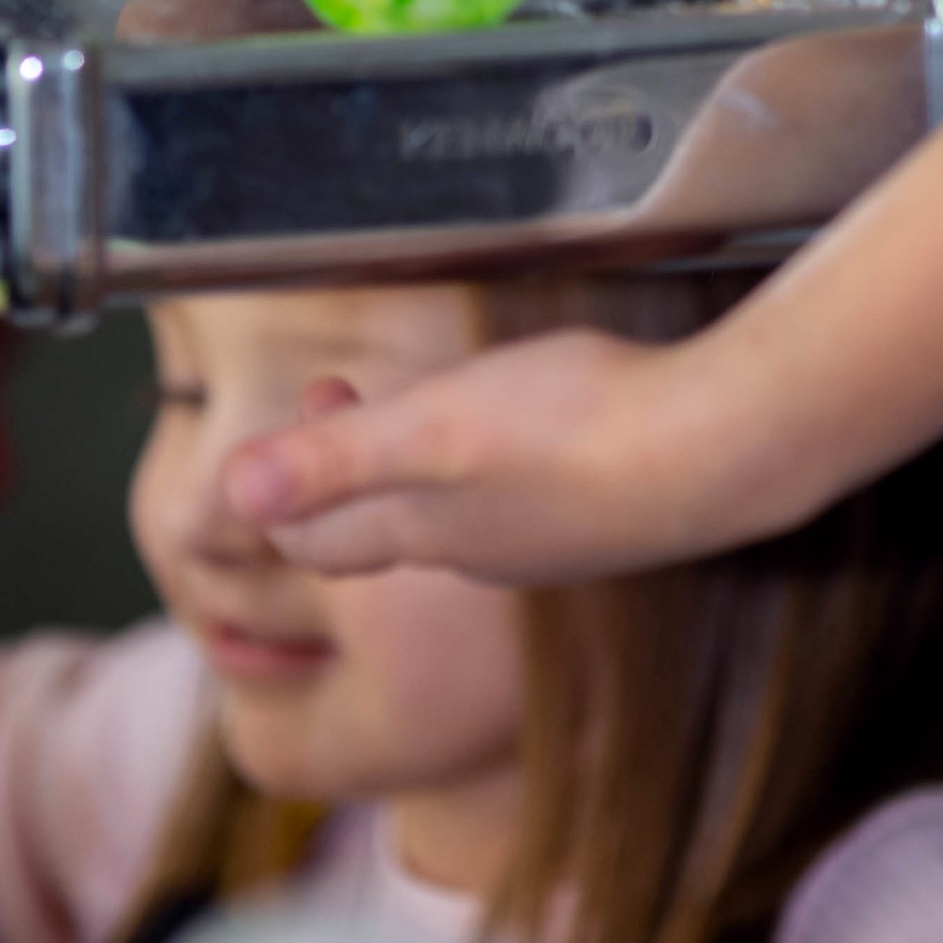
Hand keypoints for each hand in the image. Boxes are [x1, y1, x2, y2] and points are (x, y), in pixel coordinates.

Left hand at [224, 322, 757, 583]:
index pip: (318, 539)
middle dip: (344, 467)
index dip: (281, 491)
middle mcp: (477, 551)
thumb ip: (335, 458)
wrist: (717, 453)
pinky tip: (527, 428)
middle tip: (341, 391)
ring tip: (425, 402)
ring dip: (417, 465)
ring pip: (454, 519)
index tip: (290, 408)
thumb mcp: (435, 427)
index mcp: (422, 530)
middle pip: (381, 527)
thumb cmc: (573, 431)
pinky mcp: (604, 515)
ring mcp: (545, 539)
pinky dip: (491, 470)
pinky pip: (520, 504)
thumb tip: (226, 495)